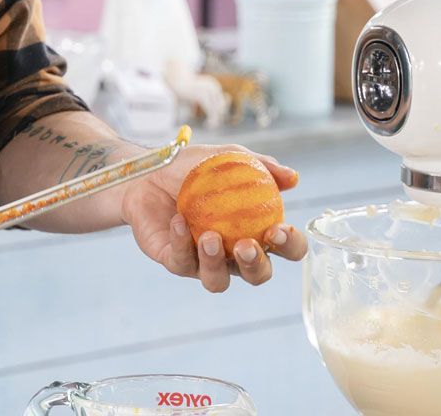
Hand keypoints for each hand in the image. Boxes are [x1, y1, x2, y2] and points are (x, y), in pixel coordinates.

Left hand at [120, 145, 306, 292]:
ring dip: (216, 263)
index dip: (290, 245)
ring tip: (208, 236)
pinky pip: (182, 262)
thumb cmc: (192, 168)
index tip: (278, 229)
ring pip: (219, 281)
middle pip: (258, 275)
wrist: (147, 172)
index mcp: (255, 230)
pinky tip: (177, 220)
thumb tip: (293, 177)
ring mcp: (204, 261)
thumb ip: (262, 166)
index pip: (285, 248)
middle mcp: (233, 253)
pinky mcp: (176, 262)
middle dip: (256, 265)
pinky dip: (181, 242)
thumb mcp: (229, 158)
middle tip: (245, 244)